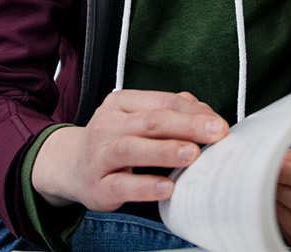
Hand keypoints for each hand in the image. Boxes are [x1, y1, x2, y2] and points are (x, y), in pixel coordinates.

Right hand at [31, 90, 227, 212]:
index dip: (192, 112)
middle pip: (151, 121)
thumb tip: (205, 113)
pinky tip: (167, 188)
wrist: (71, 166)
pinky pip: (122, 185)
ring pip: (133, 149)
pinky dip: (145, 186)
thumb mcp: (136, 119)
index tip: (219, 123)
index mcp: (121, 103)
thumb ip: (169, 112)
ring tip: (193, 154)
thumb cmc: (114, 140)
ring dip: (166, 151)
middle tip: (217, 133)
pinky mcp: (98, 185)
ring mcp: (99, 155)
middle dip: (187, 126)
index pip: (161, 102)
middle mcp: (108, 125)